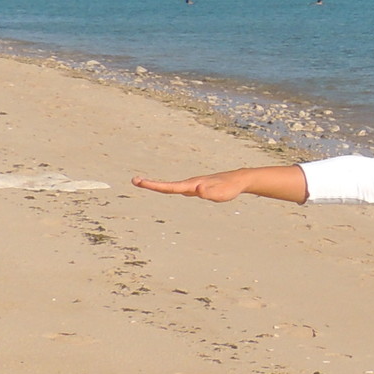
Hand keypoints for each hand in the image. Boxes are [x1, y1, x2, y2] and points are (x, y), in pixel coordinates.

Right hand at [132, 171, 251, 201]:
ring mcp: (193, 185)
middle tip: (134, 180)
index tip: (139, 181)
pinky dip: (169, 188)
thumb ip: (210, 192)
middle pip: (167, 186)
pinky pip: (180, 188)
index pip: (170, 187)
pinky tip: (169, 190)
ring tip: (143, 183)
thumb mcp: (221, 193)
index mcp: (192, 185)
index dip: (154, 185)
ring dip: (158, 186)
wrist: (238, 179)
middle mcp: (190, 184)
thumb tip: (198, 191)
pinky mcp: (198, 187)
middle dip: (151, 184)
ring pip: (173, 186)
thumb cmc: (229, 188)